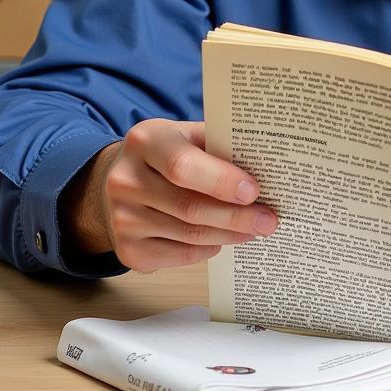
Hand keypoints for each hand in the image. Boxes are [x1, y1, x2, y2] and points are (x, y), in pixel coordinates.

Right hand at [62, 119, 278, 271]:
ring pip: (189, 235)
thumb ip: (219, 146)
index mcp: (146, 141)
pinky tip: (224, 238)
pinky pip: (180, 256)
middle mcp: (126, 180)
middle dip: (236, 216)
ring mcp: (123, 219)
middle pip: (189, 207)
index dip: (221, 181)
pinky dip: (209, 248)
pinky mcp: (129, 250)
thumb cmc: (169, 153)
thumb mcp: (188, 135)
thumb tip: (268, 167)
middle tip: (269, 220)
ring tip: (255, 229)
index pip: (183, 166)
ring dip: (229, 234)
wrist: (121, 180)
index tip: (254, 191)